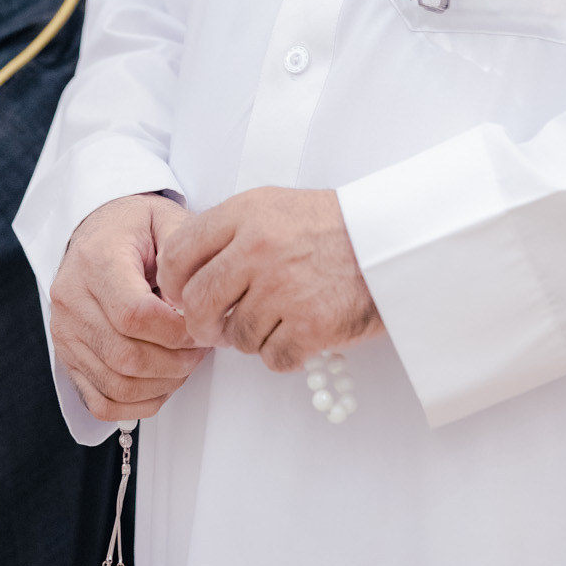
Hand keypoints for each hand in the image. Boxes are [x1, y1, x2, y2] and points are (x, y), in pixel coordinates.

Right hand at [50, 193, 206, 420]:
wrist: (98, 231)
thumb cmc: (135, 228)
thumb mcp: (167, 220)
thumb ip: (186, 254)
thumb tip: (196, 304)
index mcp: (96, 261)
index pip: (134, 314)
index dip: (176, 331)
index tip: (202, 326)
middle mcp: (72, 300)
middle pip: (126, 356)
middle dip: (176, 362)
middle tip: (201, 348)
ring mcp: (65, 333)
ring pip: (116, 384)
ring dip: (162, 384)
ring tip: (185, 362)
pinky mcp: (68, 357)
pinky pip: (100, 401)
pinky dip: (138, 404)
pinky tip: (162, 383)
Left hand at [155, 187, 381, 373]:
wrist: (393, 242)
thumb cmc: (332, 227)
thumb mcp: (273, 207)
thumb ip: (227, 234)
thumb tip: (182, 278)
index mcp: (245, 214)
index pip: (178, 253)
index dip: (172, 284)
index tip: (183, 295)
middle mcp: (258, 249)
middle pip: (197, 304)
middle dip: (203, 324)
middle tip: (217, 327)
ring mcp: (284, 288)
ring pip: (236, 337)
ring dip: (251, 338)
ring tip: (277, 320)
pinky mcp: (310, 324)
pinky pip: (271, 358)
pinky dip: (283, 353)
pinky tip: (299, 334)